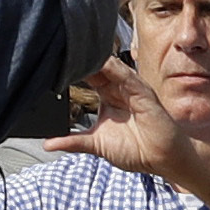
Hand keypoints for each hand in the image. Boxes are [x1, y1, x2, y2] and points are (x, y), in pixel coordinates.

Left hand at [51, 59, 201, 186]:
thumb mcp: (95, 145)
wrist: (162, 160)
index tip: (52, 63)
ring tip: (79, 51)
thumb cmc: (135, 150)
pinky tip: (105, 64)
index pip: (88, 76)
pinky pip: (129, 78)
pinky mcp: (145, 94)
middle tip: (61, 49)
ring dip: (96, 60)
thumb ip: (73, 142)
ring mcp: (132, 90)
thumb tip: (47, 144)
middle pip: (97, 68)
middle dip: (82, 60)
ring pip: (112, 68)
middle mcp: (119, 89)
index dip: (72, 70)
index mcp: (107, 97)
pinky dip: (117, 70)